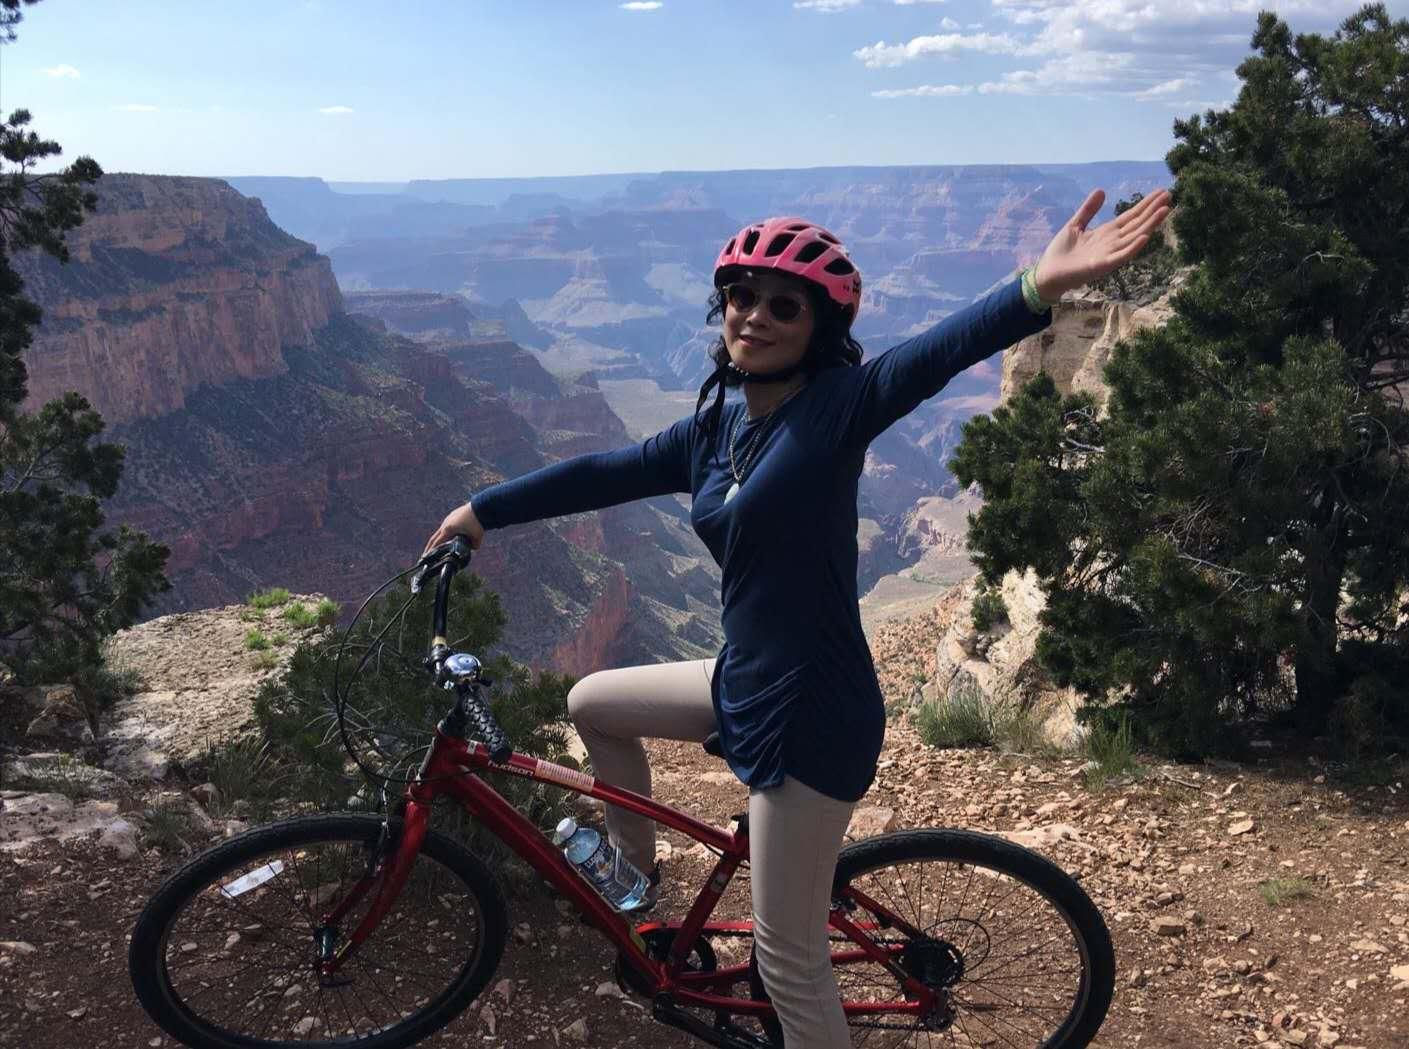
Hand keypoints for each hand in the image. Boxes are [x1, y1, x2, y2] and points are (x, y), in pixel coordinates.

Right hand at [422, 502, 483, 557]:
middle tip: (425, 555)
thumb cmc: (478, 522)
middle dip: (429, 547)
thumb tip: (472, 549)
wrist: (481, 507)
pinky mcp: (453, 515)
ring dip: (438, 539)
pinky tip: (448, 535)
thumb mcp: (477, 537)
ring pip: (440, 531)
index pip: (436, 543)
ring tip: (437, 546)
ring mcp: (448, 519)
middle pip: (434, 538)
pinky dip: (445, 532)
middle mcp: (446, 524)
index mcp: (448, 530)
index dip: (430, 551)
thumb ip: (474, 546)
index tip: (425, 557)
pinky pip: (446, 526)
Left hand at [1032, 187, 1171, 300]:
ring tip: (1165, 210)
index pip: (1131, 216)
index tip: (1161, 192)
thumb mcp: (1075, 225)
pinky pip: (1121, 256)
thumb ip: (1088, 210)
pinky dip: (1133, 247)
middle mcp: (1112, 242)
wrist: (1047, 273)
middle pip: (1137, 223)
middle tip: (1170, 195)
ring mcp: (1109, 254)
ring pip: (1134, 237)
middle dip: (1153, 210)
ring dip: (1150, 225)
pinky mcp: (1101, 266)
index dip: (1145, 204)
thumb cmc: (1061, 252)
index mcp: (1107, 233)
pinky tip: (1145, 237)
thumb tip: (1101, 190)